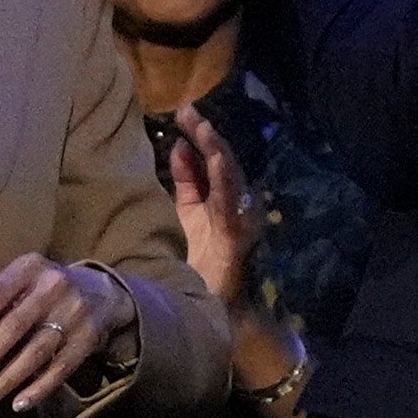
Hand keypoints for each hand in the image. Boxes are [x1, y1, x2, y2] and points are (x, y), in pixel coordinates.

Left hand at [0, 254, 137, 416]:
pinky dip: (38, 389)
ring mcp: (74, 313)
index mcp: (29, 267)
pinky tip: (18, 404)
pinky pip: (60, 369)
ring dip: (6, 381)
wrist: (102, 292)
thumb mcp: (24, 281)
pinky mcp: (89, 338)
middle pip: (13, 328)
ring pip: (35, 353)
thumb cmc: (44, 290)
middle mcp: (54, 286)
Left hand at [168, 104, 260, 308]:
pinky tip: (215, 160)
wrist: (207, 305)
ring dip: (217, 151)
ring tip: (204, 128)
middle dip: (206, 136)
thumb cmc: (196, 259)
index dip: (199, 135)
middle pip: (222, 163)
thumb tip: (180, 145)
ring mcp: (238, 219)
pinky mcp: (236, 236)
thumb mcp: (187, 212)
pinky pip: (230, 203)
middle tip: (189, 112)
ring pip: (230, 178)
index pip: (211, 159)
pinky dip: (224, 179)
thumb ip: (186, 180)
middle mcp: (233, 204)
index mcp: (219, 197)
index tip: (182, 112)